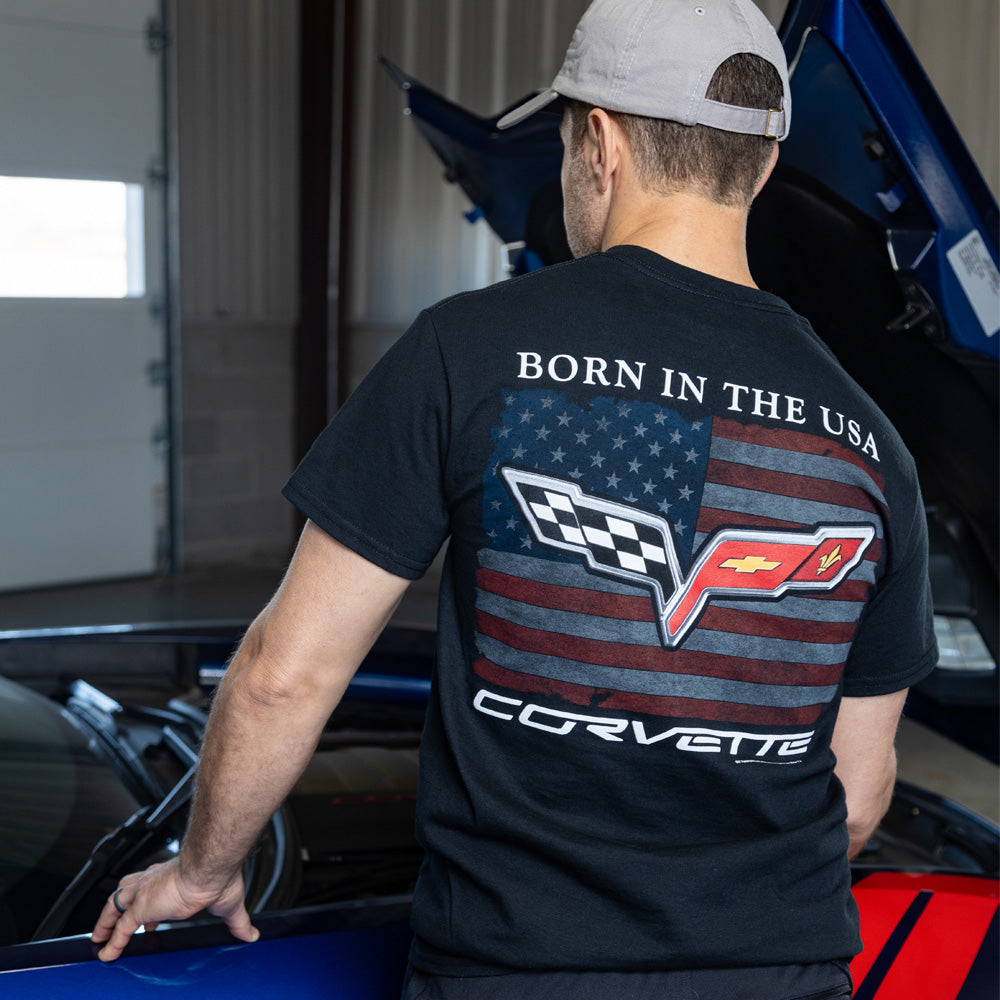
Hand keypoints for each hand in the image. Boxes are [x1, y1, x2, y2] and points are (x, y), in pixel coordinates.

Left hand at [90, 857, 258, 961]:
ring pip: (115, 906)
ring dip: (105, 923)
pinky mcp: (140, 907)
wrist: (210, 867)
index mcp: (172, 876)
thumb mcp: (228, 904)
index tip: (148, 919)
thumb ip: (237, 921)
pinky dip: (112, 942)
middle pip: (126, 891)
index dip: (146, 902)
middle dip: (116, 908)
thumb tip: (250, 933)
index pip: (151, 886)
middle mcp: (154, 881)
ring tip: (99, 938)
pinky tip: (107, 954)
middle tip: (109, 925)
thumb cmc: (219, 876)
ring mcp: (145, 893)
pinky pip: (120, 928)